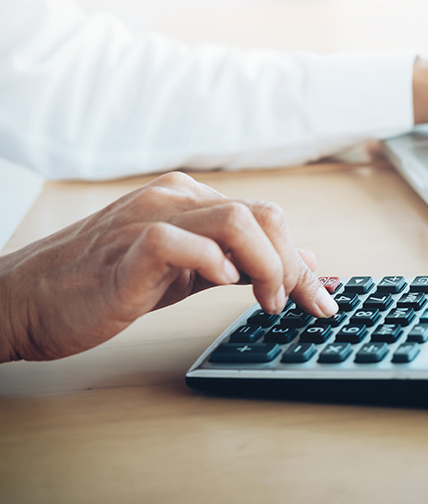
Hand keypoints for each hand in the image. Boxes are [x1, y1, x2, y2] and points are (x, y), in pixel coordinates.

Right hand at [0, 172, 336, 361]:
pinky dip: (210, 262)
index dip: (299, 261)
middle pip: (262, 214)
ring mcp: (148, 218)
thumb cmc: (104, 285)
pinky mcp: (124, 248)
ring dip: (266, 264)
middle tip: (296, 305)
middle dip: (292, 264)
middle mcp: (174, 198)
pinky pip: (177, 241)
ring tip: (265, 301)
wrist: (27, 301)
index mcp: (190, 200)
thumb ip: (242, 262)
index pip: (265, 218)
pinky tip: (221, 285)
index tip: (321, 301)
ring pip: (234, 219)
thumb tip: (299, 261)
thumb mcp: (189, 272)